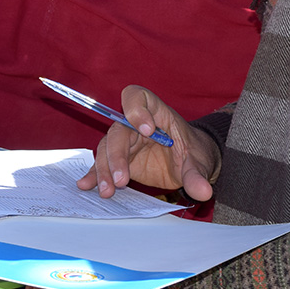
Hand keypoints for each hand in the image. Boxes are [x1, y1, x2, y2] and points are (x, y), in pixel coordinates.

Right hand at [78, 86, 219, 201]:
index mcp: (156, 112)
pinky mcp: (120, 160)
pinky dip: (94, 175)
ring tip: (108, 191)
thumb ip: (197, 175)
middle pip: (118, 130)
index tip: (147, 130)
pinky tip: (86, 185)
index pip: (138, 97)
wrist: (189, 164)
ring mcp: (126, 142)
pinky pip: (103, 164)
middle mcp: (135, 125)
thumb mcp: (199, 162)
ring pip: (107, 150)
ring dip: (104, 170)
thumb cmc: (193, 152)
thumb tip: (203, 191)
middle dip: (117, 155)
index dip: (138, 110)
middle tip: (122, 179)